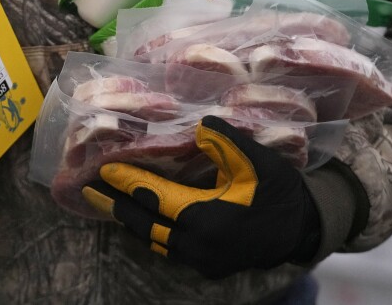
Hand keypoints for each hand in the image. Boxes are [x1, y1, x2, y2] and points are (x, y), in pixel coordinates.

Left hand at [81, 116, 320, 278]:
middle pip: (146, 225)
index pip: (154, 198)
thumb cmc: (279, 190)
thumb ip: (228, 141)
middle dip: (117, 206)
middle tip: (88, 190)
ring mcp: (202, 260)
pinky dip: (153, 233)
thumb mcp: (257, 160)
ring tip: (110, 203)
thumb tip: (201, 125)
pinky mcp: (208, 266)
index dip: (127, 183)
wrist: (303, 228)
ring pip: (156, 241)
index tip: (102, 170)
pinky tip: (144, 220)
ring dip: (132, 222)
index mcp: (206, 216)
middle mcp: (198, 244)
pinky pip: (170, 249)